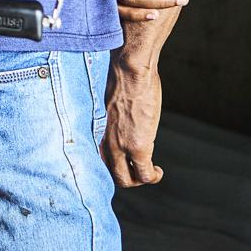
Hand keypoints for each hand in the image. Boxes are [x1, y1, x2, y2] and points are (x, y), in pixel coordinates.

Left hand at [102, 58, 163, 186]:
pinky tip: (158, 171)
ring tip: (149, 172)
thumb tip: (115, 120)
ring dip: (139, 179)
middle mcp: (102, 141)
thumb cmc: (119, 79)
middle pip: (109, 174)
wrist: (128, 71)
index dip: (109, 165)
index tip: (120, 162)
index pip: (94, 159)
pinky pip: (145, 174)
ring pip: (126, 180)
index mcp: (93, 130)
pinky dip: (152, 177)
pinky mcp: (138, 147)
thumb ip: (108, 117)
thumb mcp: (106, 103)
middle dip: (125, 177)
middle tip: (137, 170)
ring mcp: (119, 146)